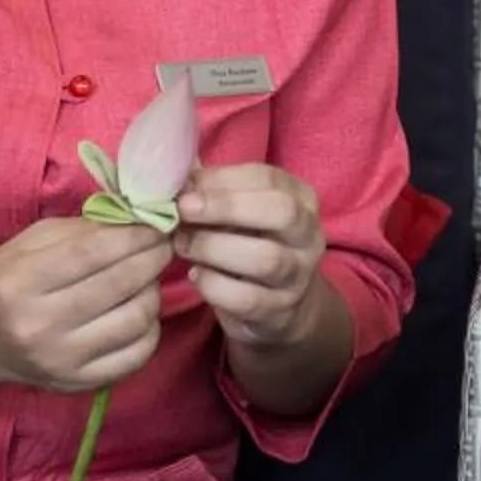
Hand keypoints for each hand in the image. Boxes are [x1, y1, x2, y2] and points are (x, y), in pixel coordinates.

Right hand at [0, 217, 170, 393]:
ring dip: (152, 291)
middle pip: (120, 285)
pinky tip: (138, 312)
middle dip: (152, 258)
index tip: (155, 227)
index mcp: (20, 282)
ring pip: (137, 319)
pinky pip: (138, 354)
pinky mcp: (78, 384)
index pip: (92, 253)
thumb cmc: (3, 282)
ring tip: (146, 279)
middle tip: (161, 247)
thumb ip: (81, 230)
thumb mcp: (28, 244)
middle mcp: (39, 325)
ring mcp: (61, 360)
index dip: (134, 236)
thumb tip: (137, 223)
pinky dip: (150, 328)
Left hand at [176, 164, 325, 350]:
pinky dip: (213, 285)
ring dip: (214, 248)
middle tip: (184, 210)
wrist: (280, 307)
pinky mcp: (280, 311)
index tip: (186, 185)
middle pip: (281, 212)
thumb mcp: (239, 213)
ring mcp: (298, 276)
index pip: (269, 179)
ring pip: (265, 258)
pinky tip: (195, 275)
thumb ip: (212, 190)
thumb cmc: (249, 245)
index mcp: (301, 200)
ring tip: (182, 244)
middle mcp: (308, 236)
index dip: (224, 179)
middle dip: (227, 207)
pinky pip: (246, 298)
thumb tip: (172, 169)